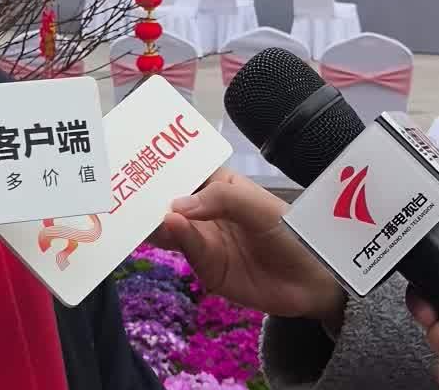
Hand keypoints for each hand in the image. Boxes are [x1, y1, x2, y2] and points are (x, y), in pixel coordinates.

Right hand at [149, 168, 345, 324]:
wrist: (315, 283)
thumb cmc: (292, 232)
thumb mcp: (259, 207)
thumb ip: (220, 200)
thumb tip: (175, 206)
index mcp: (218, 185)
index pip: (184, 170)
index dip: (161, 164)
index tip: (134, 156)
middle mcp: (203, 210)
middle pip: (168, 198)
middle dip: (147, 192)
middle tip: (122, 185)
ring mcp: (202, 237)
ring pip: (167, 225)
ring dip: (150, 217)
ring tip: (135, 208)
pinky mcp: (203, 266)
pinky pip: (184, 249)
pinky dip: (172, 237)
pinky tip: (166, 224)